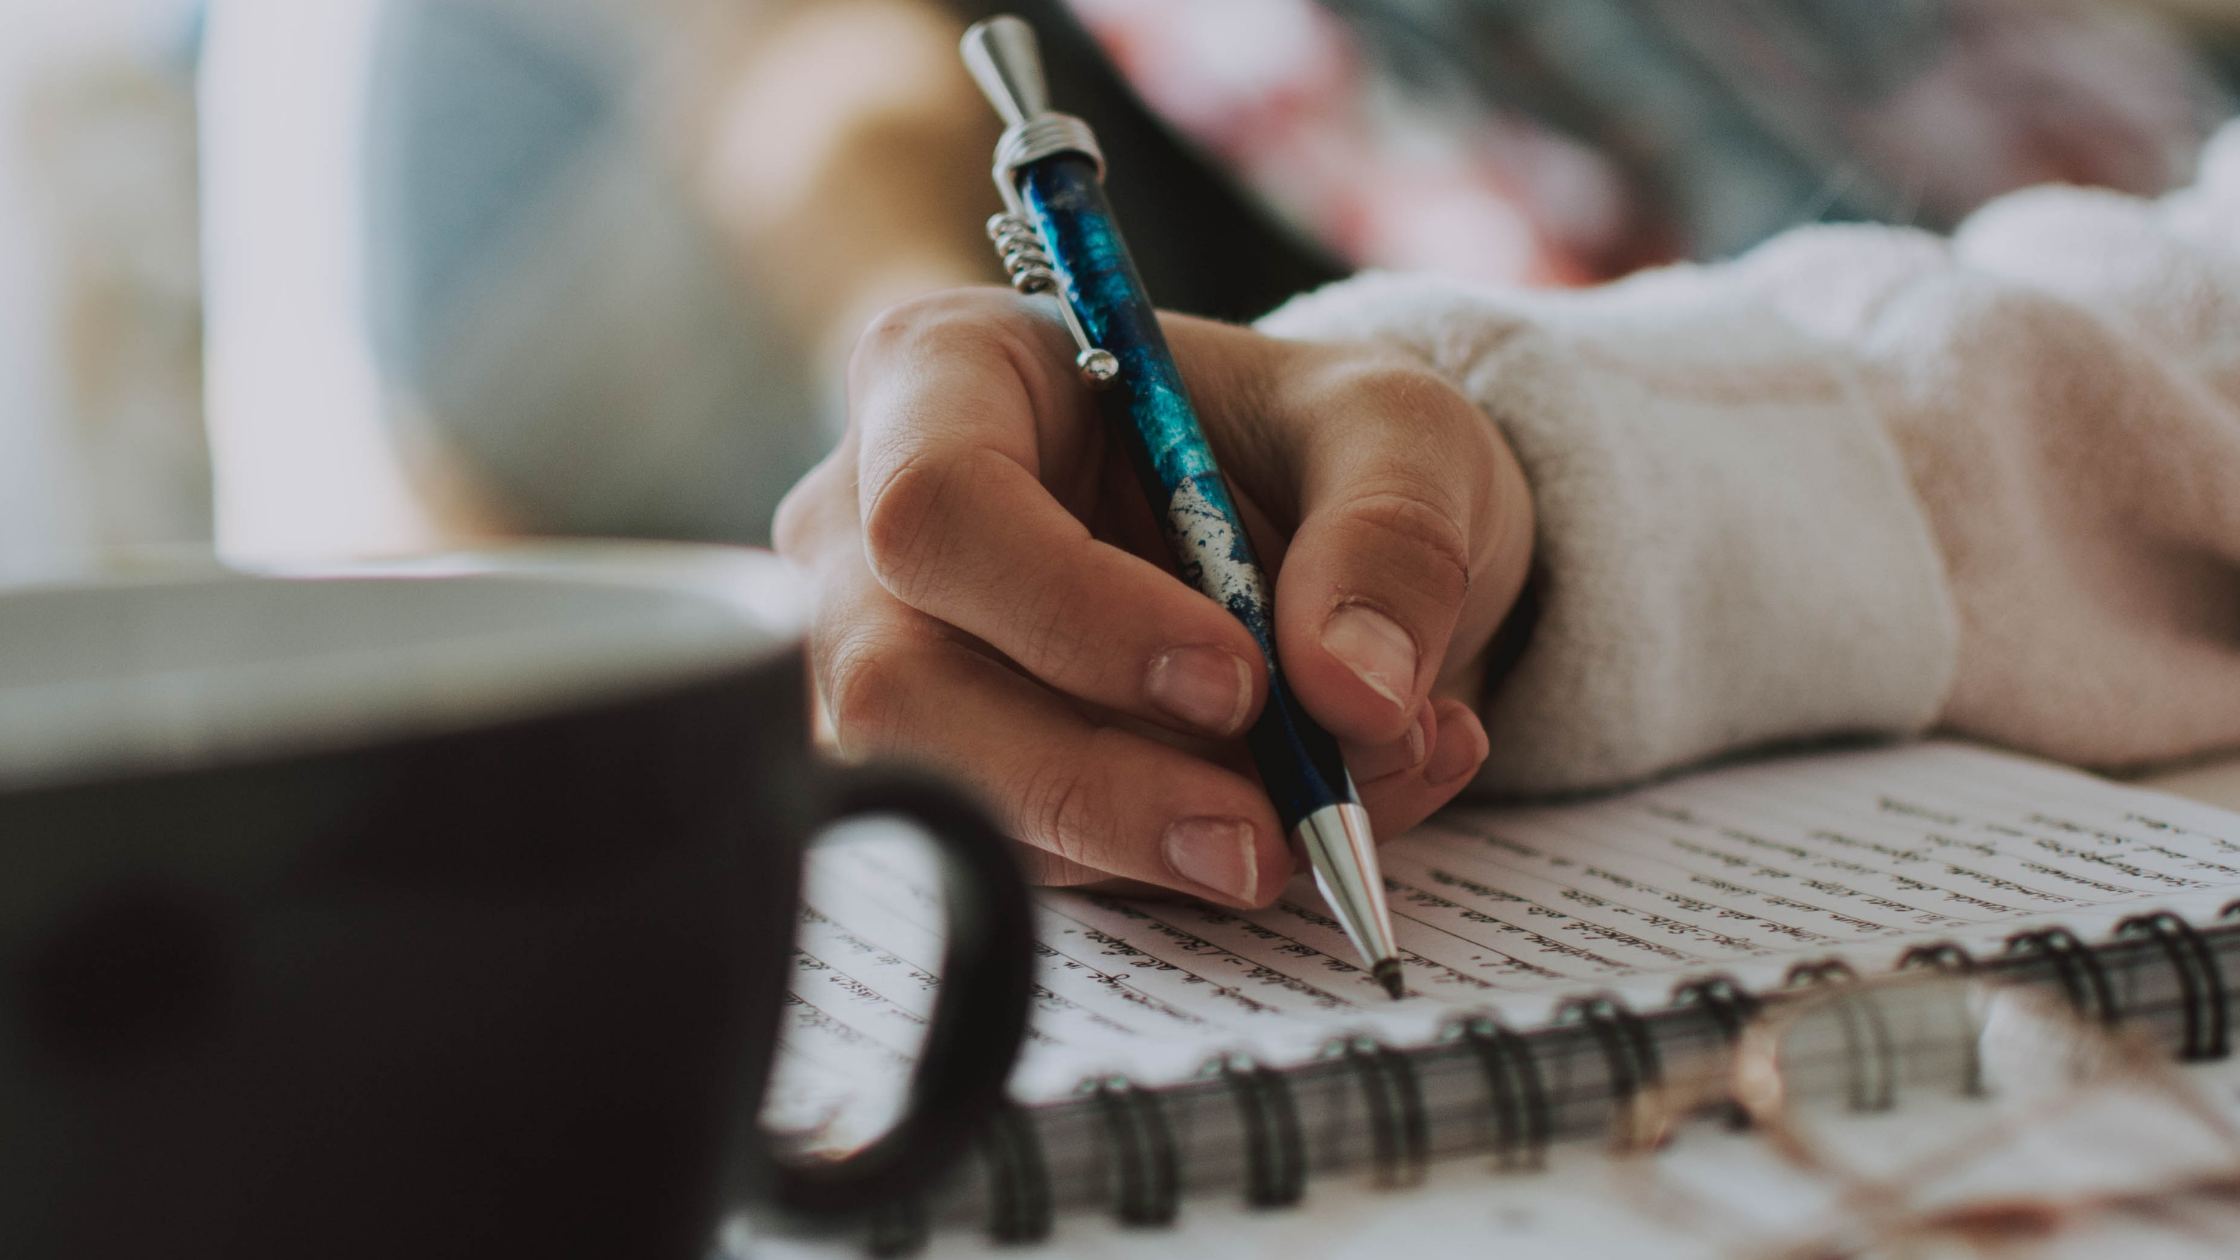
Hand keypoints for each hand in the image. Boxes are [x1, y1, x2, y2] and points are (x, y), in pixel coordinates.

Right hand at [775, 288, 1533, 905]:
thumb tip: (1356, 695)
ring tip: (1330, 812)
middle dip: (1094, 782)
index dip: (1076, 612)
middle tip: (1265, 834)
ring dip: (1152, 841)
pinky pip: (1028, 858)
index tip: (1238, 679)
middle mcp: (871, 524)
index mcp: (948, 375)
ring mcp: (887, 660)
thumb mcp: (1395, 431)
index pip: (938, 503)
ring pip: (959, 797)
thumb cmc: (1310, 443)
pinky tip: (1304, 819)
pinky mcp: (949, 773)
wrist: (1318, 538)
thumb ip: (1392, 536)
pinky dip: (1177, 867)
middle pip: (901, 685)